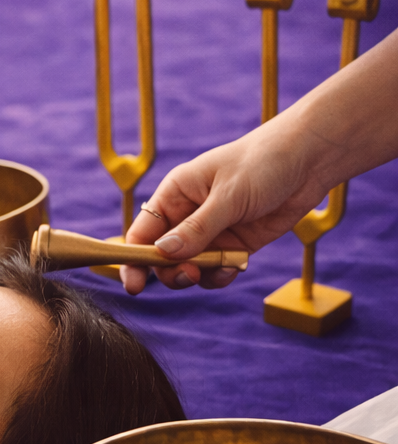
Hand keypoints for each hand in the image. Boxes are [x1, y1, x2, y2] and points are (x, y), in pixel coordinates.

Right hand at [119, 122, 326, 293]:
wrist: (310, 159)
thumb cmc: (263, 163)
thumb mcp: (228, 196)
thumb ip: (196, 228)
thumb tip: (162, 254)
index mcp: (175, 195)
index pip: (143, 233)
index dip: (134, 259)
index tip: (134, 284)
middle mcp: (188, 215)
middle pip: (163, 256)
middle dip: (172, 271)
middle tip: (190, 274)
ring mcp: (212, 232)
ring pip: (190, 266)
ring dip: (199, 275)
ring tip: (221, 269)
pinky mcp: (235, 245)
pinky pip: (216, 269)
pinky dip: (221, 275)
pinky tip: (234, 268)